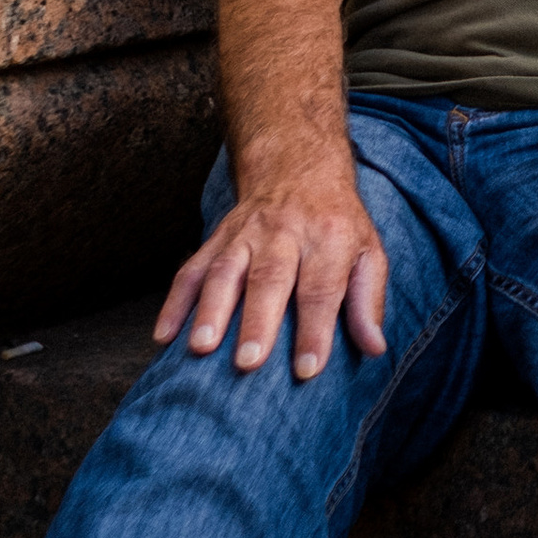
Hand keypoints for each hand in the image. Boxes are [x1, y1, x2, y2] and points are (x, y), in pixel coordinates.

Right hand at [156, 161, 388, 383]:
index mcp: (328, 238)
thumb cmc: (337, 223)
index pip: (321, 288)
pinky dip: (174, 302)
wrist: (297, 168)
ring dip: (210, 310)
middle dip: (257, 321)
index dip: (314, 330)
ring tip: (200, 348)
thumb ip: (367, 299)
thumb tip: (374, 348)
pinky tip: (163, 335)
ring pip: (224, 270)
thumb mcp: (367, 251)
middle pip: (269, 277)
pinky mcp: (217, 238)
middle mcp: (284, 233)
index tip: (306, 370)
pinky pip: (191, 268)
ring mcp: (245, 234)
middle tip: (248, 363)